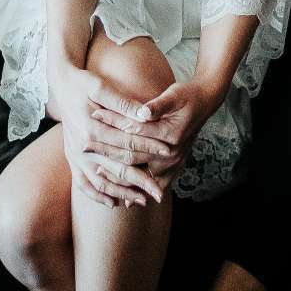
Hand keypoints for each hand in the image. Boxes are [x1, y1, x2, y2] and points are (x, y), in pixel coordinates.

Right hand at [48, 62, 168, 208]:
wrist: (59, 85)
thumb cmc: (82, 83)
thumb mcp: (101, 87)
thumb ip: (123, 104)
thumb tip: (145, 115)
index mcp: (91, 129)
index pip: (127, 144)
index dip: (149, 149)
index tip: (168, 155)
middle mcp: (82, 147)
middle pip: (117, 168)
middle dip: (140, 182)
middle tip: (160, 194)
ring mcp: (75, 155)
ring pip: (102, 181)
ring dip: (123, 193)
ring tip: (143, 201)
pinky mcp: (71, 158)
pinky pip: (84, 183)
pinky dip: (98, 195)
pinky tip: (113, 203)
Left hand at [89, 79, 219, 180]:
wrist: (206, 102)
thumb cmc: (187, 95)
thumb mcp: (174, 94)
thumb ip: (158, 105)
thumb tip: (143, 111)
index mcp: (169, 135)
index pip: (133, 134)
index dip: (111, 129)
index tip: (92, 125)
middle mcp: (171, 154)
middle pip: (132, 158)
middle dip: (107, 154)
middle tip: (85, 149)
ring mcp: (173, 163)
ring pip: (140, 175)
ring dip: (119, 176)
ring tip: (96, 173)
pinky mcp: (173, 167)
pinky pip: (153, 183)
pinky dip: (138, 187)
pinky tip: (124, 195)